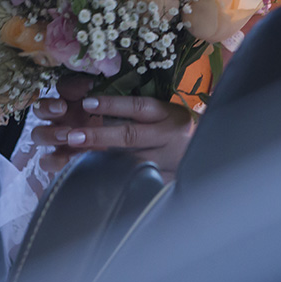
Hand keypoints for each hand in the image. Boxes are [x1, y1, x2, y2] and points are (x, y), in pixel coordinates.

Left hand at [30, 75, 196, 177]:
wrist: (207, 154)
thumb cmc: (176, 129)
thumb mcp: (164, 112)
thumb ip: (136, 109)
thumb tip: (92, 100)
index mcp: (168, 114)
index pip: (137, 106)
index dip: (111, 104)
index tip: (86, 103)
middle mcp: (169, 137)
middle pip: (130, 136)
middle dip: (99, 136)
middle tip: (72, 136)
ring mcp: (167, 161)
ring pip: (130, 161)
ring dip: (100, 160)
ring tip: (74, 158)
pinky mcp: (164, 181)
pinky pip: (135, 180)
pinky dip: (113, 178)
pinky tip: (92, 176)